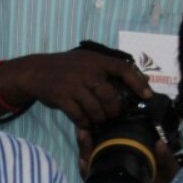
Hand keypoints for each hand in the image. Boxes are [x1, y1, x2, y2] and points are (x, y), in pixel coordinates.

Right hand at [5, 51, 152, 127]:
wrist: (35, 71)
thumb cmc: (66, 67)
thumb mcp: (86, 61)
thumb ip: (107, 69)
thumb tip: (140, 80)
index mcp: (96, 61)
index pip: (122, 69)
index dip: (137, 82)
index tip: (146, 95)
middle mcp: (86, 71)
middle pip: (108, 95)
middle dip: (114, 108)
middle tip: (114, 114)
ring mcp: (72, 85)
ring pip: (94, 108)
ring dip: (100, 117)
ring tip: (100, 119)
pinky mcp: (61, 98)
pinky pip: (78, 115)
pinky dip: (84, 121)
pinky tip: (85, 122)